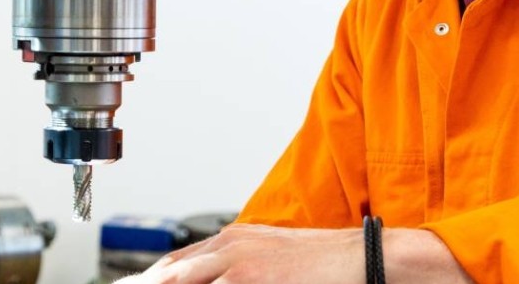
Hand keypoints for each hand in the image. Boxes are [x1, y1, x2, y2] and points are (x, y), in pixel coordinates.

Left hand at [116, 223, 473, 283]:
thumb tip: (210, 277)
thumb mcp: (273, 255)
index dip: (151, 281)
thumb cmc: (328, 262)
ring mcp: (240, 269)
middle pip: (170, 276)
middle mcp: (230, 249)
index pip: (174, 265)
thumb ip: (237, 265)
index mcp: (233, 239)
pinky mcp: (255, 283)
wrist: (367, 259)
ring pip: (184, 283)